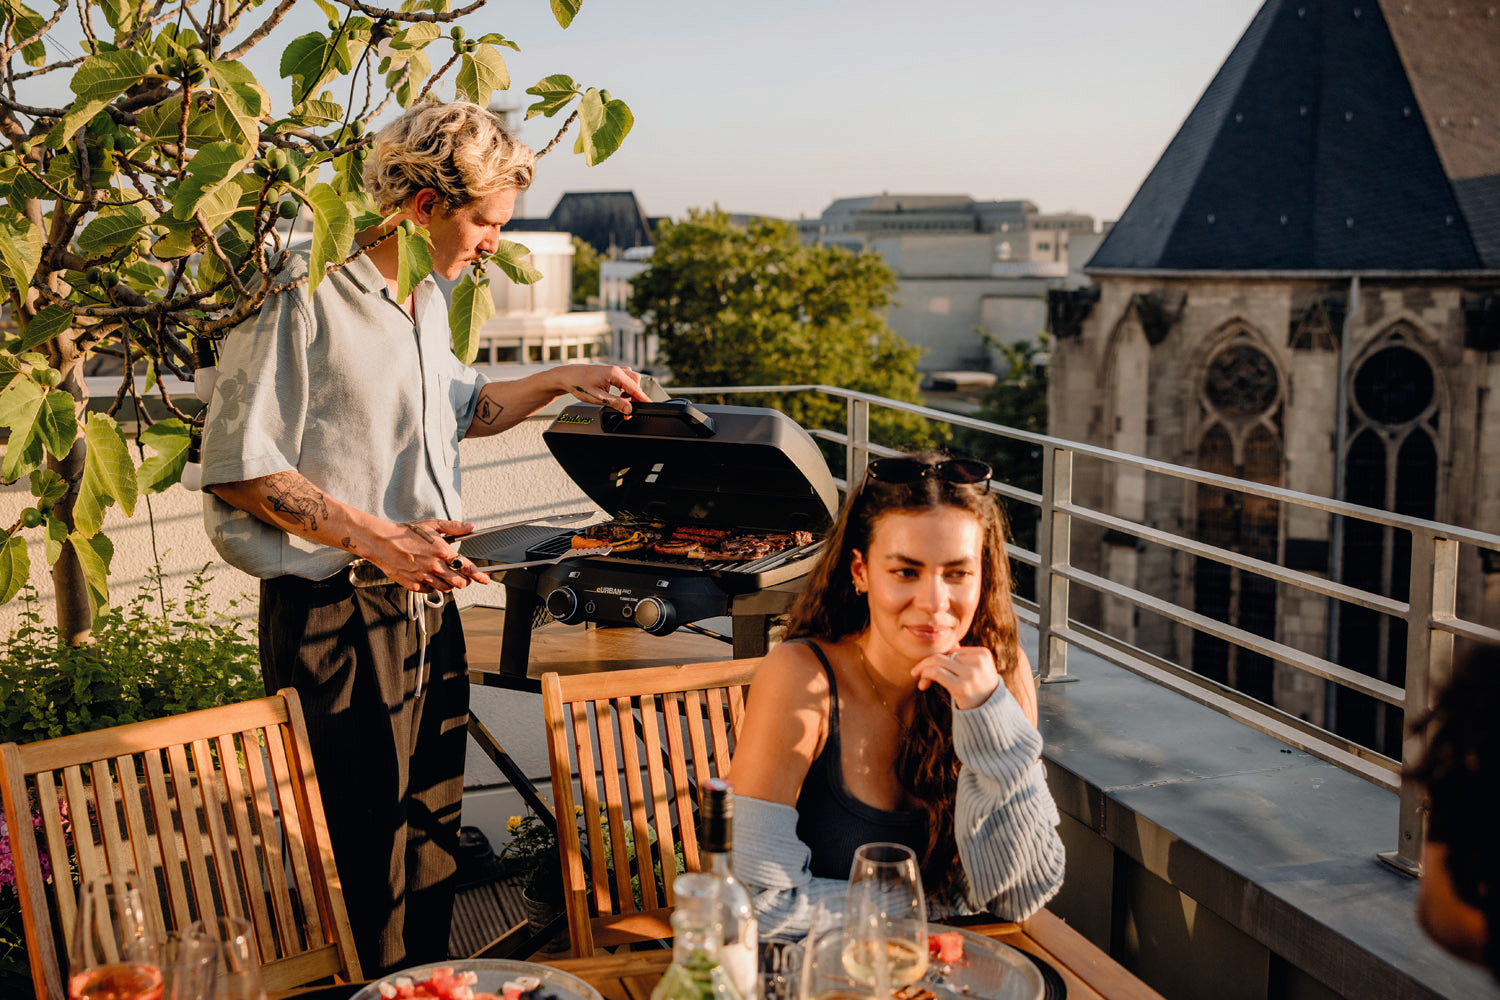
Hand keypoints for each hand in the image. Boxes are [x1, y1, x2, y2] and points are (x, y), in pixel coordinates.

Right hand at [368, 518, 491, 593]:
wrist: (381, 542)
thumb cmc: (405, 533)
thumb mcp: (431, 525)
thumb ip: (453, 527)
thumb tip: (470, 527)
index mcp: (442, 551)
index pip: (467, 567)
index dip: (479, 575)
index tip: (486, 579)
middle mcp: (435, 567)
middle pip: (459, 583)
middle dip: (464, 581)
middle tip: (463, 577)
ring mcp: (424, 577)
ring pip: (446, 589)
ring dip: (449, 584)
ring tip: (444, 575)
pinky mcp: (414, 585)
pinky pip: (430, 591)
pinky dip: (433, 587)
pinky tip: (429, 577)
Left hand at [560, 365, 650, 414]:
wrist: (566, 376)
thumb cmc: (578, 384)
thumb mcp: (598, 398)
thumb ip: (615, 403)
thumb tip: (629, 408)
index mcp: (614, 373)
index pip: (634, 387)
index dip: (642, 398)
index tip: (649, 405)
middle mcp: (615, 369)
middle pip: (636, 381)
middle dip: (635, 395)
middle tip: (629, 407)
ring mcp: (613, 369)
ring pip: (630, 379)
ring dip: (630, 391)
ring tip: (621, 401)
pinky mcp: (610, 372)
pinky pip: (624, 378)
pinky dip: (624, 387)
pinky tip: (617, 394)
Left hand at [911, 645, 1000, 710]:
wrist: (989, 714)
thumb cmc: (978, 690)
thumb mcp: (976, 670)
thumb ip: (964, 656)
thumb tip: (950, 642)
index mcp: (983, 654)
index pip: (953, 650)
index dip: (939, 658)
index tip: (930, 670)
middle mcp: (979, 662)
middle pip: (945, 655)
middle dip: (928, 664)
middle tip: (916, 674)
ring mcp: (972, 674)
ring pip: (938, 661)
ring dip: (924, 670)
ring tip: (921, 682)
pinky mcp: (963, 687)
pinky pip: (937, 673)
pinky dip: (926, 675)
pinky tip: (923, 684)